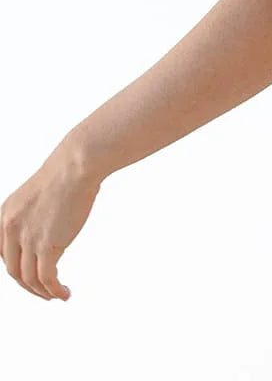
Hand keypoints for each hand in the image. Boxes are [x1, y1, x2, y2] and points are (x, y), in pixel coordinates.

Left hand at [1, 144, 100, 300]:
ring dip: (43, 292)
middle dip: (29, 285)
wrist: (77, 164)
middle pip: (14, 270)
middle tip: (44, 290)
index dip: (16, 268)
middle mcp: (11, 229)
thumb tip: (43, 233)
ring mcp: (28, 238)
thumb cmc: (65, 172)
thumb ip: (31, 216)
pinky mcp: (47, 245)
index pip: (2, 254)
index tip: (30, 275)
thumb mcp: (35, 195)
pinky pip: (46, 279)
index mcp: (5, 215)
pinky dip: (54, 290)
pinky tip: (64, 293)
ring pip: (29, 279)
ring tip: (56, 295)